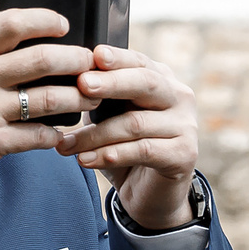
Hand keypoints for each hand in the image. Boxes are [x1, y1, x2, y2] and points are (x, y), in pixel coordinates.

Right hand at [0, 10, 98, 196]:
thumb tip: (27, 39)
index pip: (11, 23)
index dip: (45, 20)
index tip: (64, 26)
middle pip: (42, 58)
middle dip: (76, 60)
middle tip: (90, 65)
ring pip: (49, 98)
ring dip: (77, 99)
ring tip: (89, 98)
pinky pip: (38, 135)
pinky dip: (55, 134)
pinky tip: (59, 132)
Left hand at [56, 46, 201, 228]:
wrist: (149, 195)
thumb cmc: (125, 149)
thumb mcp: (109, 118)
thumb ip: (97, 98)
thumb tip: (62, 81)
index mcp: (161, 80)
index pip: (139, 62)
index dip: (118, 58)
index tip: (94, 54)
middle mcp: (179, 98)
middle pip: (145, 83)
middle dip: (110, 83)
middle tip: (82, 85)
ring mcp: (186, 126)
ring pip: (135, 123)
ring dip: (95, 135)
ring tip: (65, 145)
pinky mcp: (184, 154)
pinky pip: (143, 150)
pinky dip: (111, 155)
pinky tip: (86, 160)